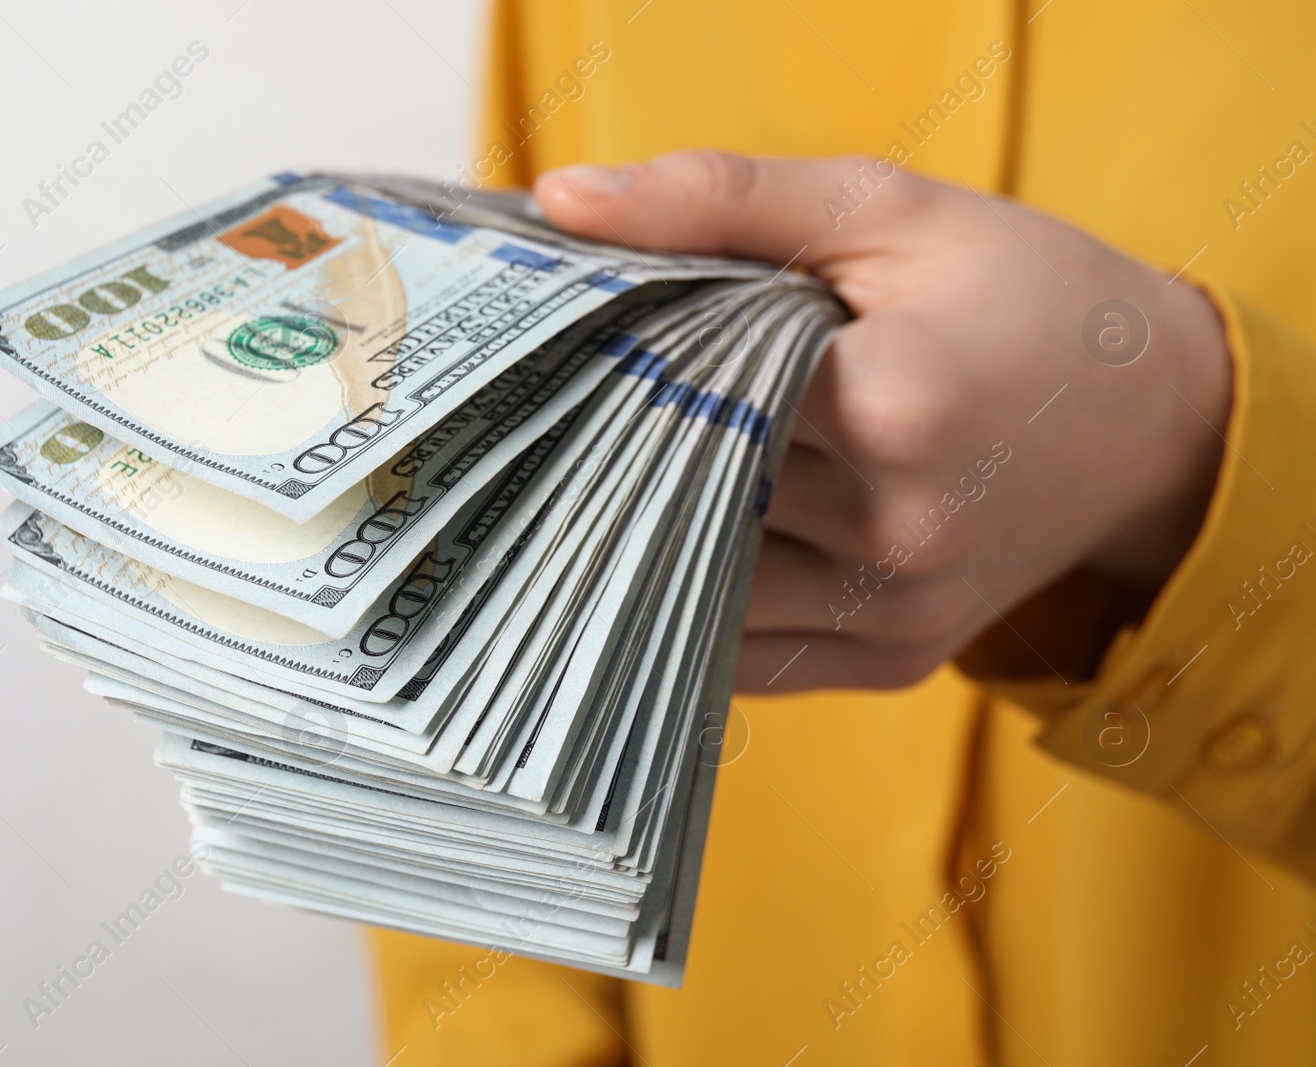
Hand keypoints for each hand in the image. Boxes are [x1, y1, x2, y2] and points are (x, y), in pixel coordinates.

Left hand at [533, 152, 1232, 691]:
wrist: (1153, 422)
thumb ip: (721, 197)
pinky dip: (700, 598)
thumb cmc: (1020, 296)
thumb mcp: (885, 211)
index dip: (624, 361)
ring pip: (696, 586)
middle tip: (584, 407)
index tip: (591, 337)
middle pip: (683, 492)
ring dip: (652, 531)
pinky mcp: (892, 662)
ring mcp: (896, 612)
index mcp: (897, 404)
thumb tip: (564, 202)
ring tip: (636, 471)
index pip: (687, 393)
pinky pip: (743, 653)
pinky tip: (689, 541)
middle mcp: (897, 531)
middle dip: (626, 446)